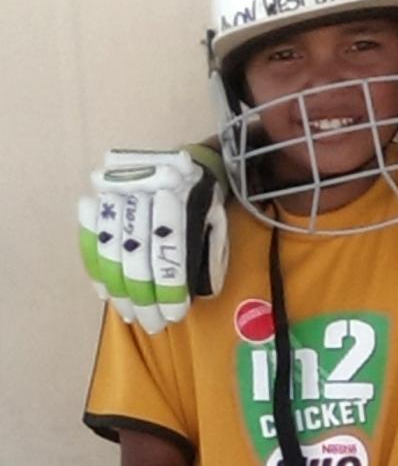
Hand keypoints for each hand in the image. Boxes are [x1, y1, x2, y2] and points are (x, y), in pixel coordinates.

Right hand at [78, 149, 227, 333]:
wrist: (189, 160)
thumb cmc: (207, 199)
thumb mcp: (218, 221)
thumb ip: (208, 252)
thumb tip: (196, 293)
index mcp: (183, 200)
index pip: (171, 254)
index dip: (170, 288)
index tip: (174, 314)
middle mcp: (147, 195)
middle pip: (137, 258)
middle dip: (144, 298)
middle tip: (151, 324)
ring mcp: (121, 195)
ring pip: (112, 253)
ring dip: (119, 291)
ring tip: (128, 315)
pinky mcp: (104, 200)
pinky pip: (92, 239)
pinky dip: (97, 269)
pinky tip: (104, 292)